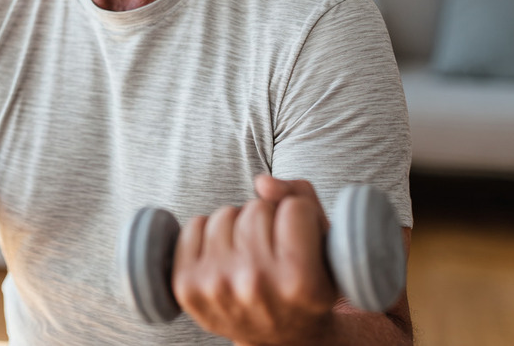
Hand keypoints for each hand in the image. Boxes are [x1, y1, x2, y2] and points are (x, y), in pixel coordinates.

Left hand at [172, 175, 336, 345]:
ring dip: (239, 225)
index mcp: (298, 280)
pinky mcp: (186, 285)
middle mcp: (254, 284)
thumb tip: (261, 183)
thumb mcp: (326, 247)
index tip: (302, 239)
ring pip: (225, 213)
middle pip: (257, 208)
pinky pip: (194, 224)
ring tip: (250, 252)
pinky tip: (225, 255)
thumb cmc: (306, 284)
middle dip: (268, 219)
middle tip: (274, 248)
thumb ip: (302, 198)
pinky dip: (209, 232)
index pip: (295, 208)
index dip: (301, 217)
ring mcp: (216, 285)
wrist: (277, 339)